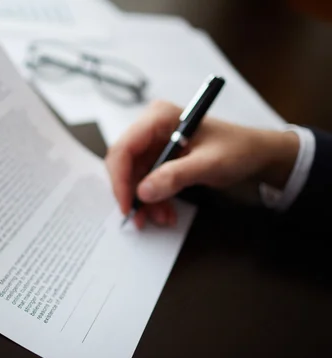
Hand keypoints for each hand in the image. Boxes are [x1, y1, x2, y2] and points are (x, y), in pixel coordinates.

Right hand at [106, 100, 299, 228]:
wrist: (256, 153)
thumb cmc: (238, 149)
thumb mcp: (208, 164)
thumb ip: (175, 176)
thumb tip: (143, 192)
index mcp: (159, 118)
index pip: (124, 148)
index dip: (120, 179)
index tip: (127, 206)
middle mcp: (151, 127)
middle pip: (124, 163)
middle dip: (132, 193)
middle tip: (141, 219)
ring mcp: (155, 142)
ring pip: (134, 176)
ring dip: (145, 200)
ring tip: (163, 218)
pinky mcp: (159, 156)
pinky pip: (146, 180)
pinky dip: (154, 198)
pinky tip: (166, 211)